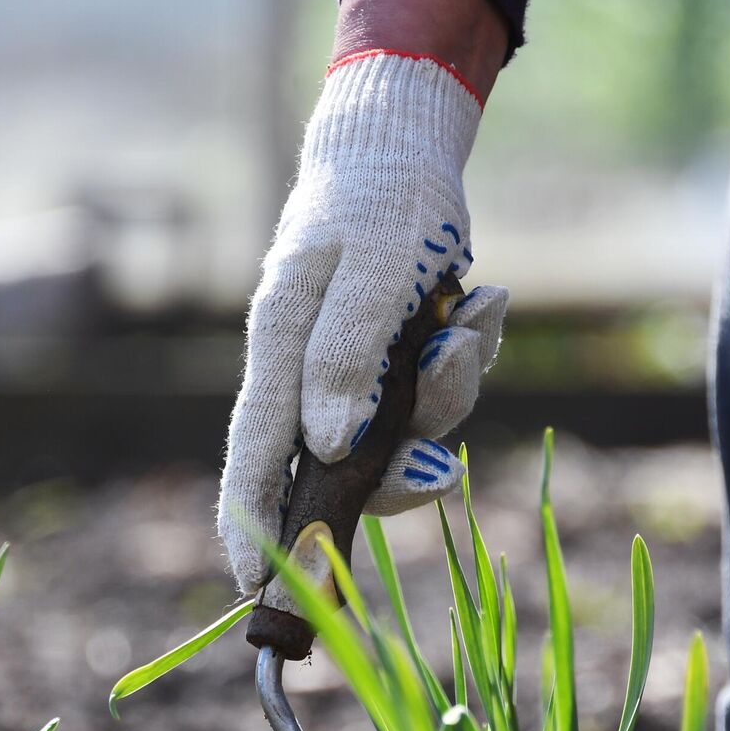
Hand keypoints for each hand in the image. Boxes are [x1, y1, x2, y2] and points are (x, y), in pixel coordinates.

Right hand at [217, 48, 509, 595]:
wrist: (408, 146)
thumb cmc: (381, 200)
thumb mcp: (371, 269)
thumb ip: (345, 356)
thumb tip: (327, 446)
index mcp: (280, 347)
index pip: (254, 452)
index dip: (250, 522)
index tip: (248, 584)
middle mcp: (310, 371)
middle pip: (341, 467)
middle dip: (399, 473)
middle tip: (441, 469)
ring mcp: (354, 372)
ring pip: (403, 436)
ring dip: (450, 391)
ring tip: (468, 317)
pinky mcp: (396, 363)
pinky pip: (438, 397)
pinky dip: (467, 356)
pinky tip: (480, 301)